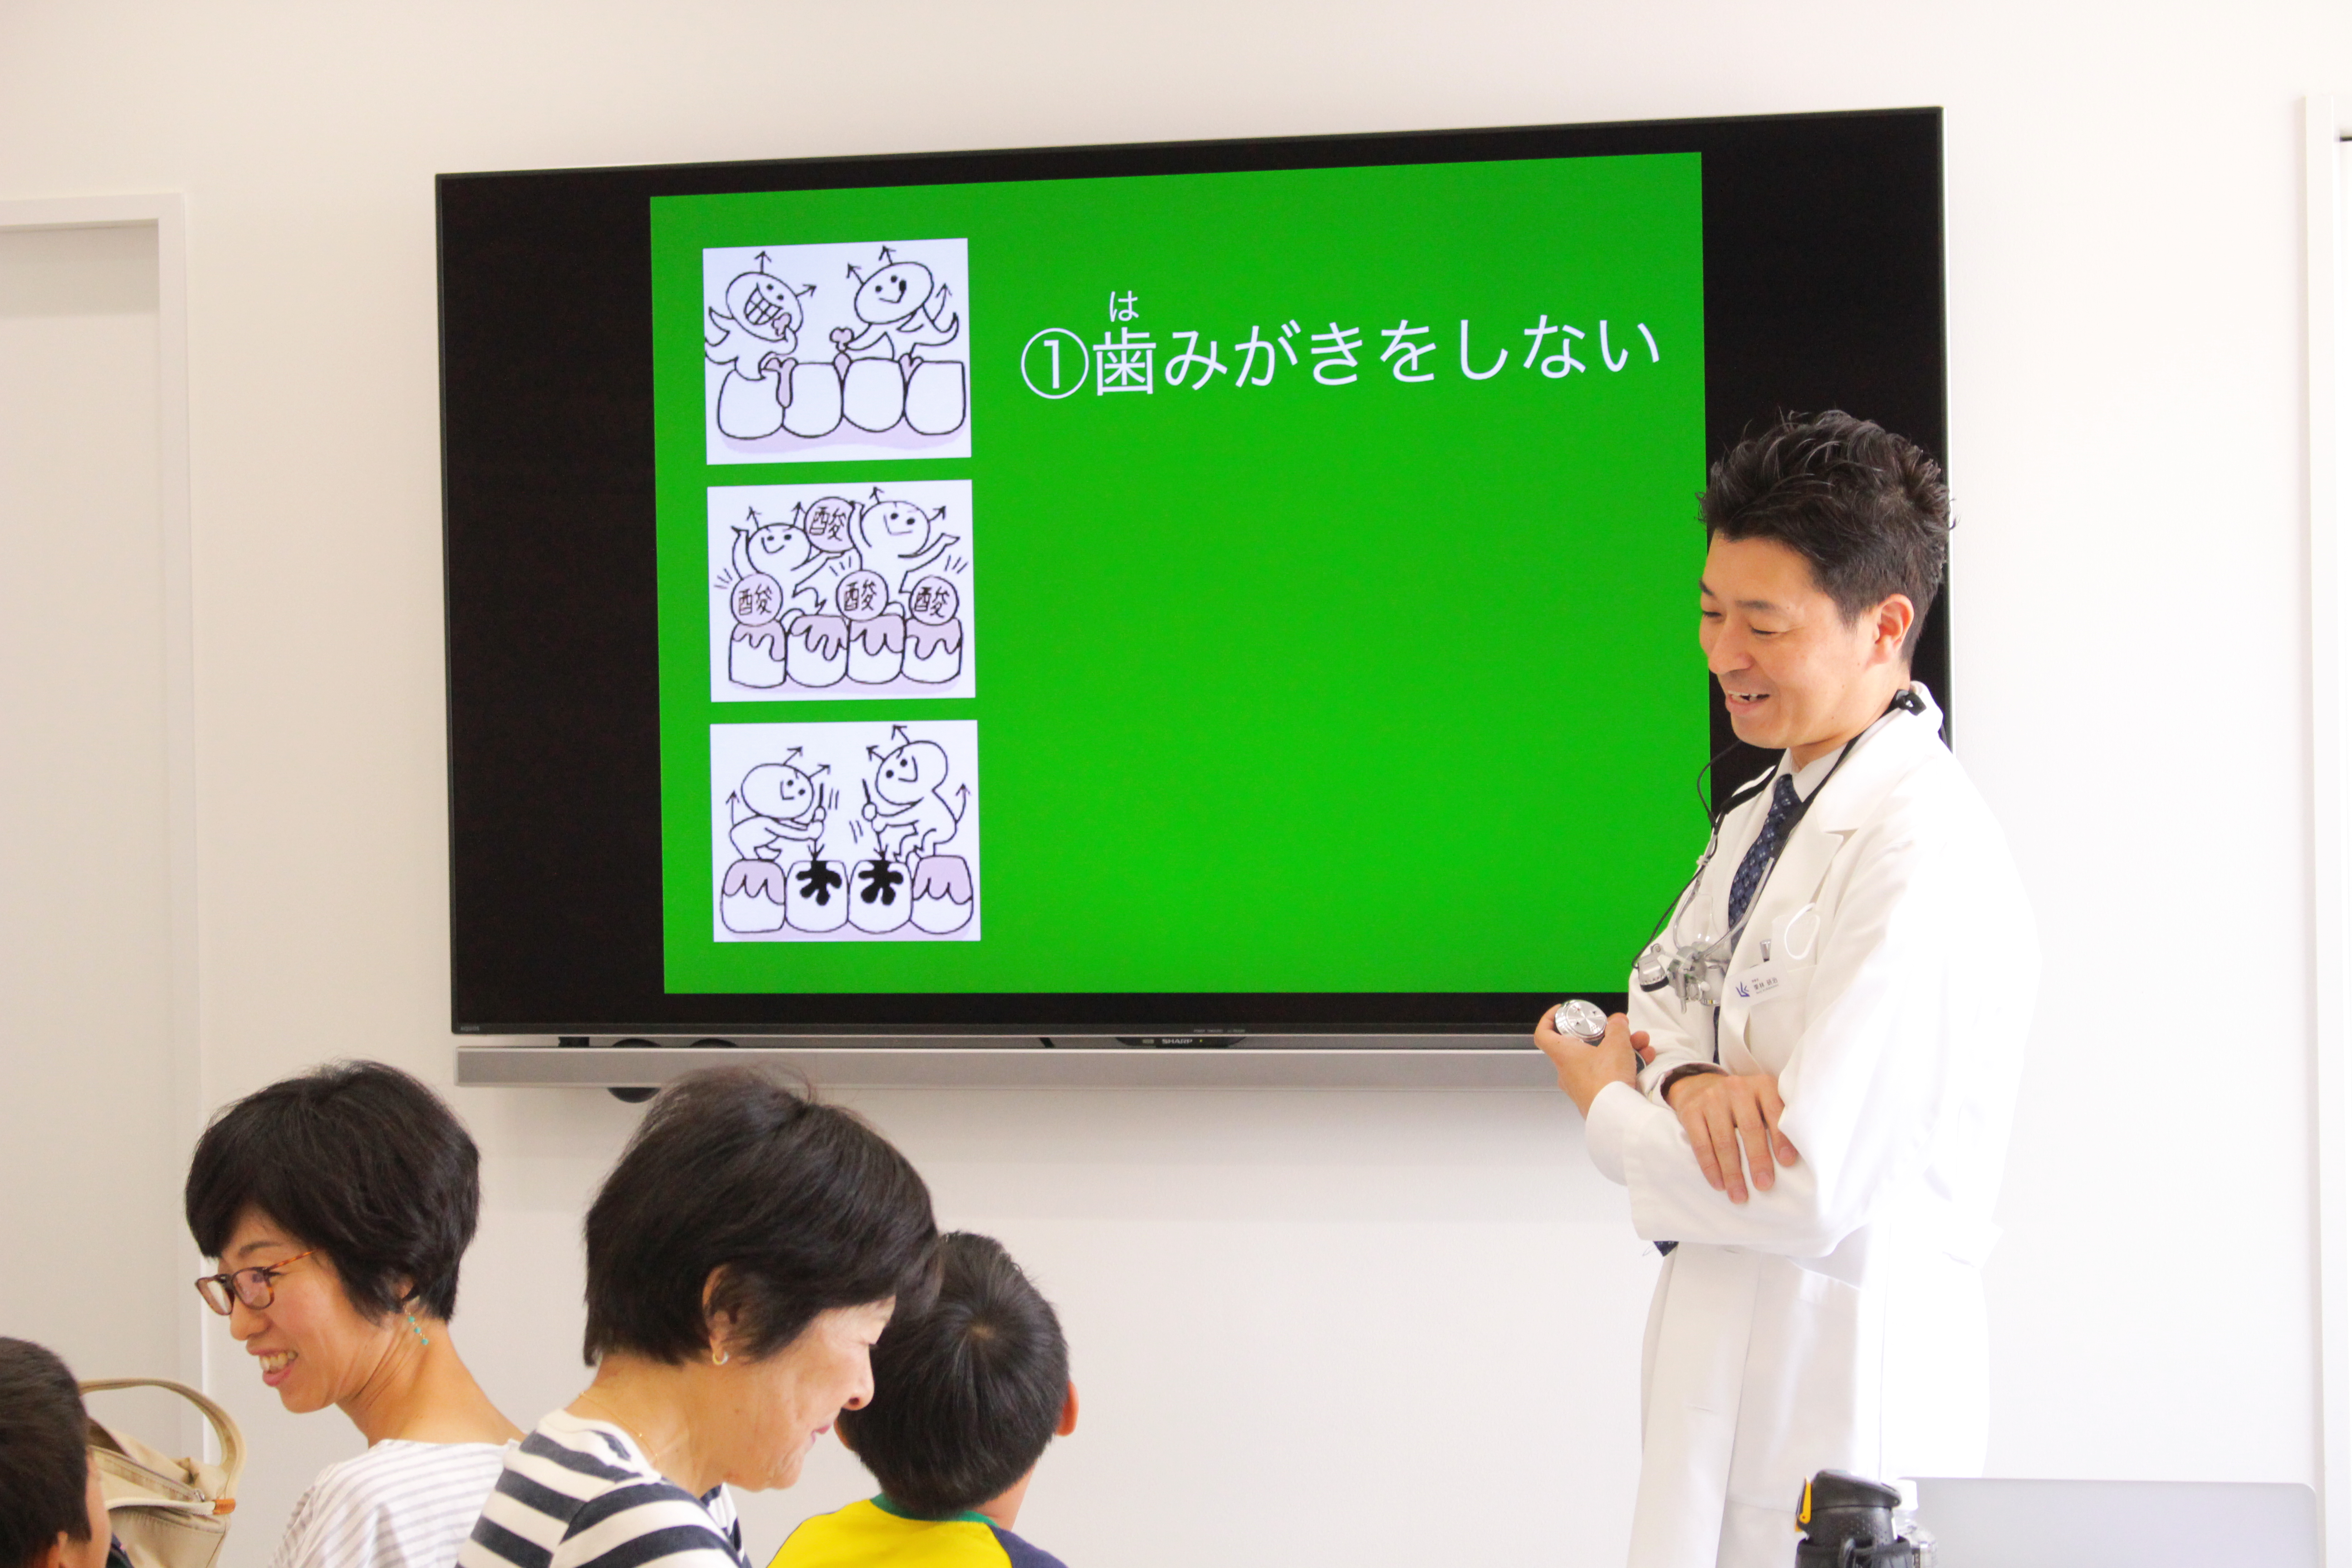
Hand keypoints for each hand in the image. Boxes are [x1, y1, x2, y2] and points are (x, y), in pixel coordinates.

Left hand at [1532, 1008, 1645, 1116]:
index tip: (1563, 1011)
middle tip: (1623, 1030)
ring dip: (1623, 1049)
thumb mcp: (1616, 1043)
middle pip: (1584, 1045)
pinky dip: (1626, 1066)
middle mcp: (1568, 1071)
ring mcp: (1582, 1085)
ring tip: (1642, 1044)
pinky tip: (1645, 1060)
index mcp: (1564, 1054)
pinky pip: (1610, 1075)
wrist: (1616, 1115)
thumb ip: (1617, 1028)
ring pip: (1601, 1059)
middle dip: (1608, 1035)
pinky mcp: (1597, 1096)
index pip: (1544, 1034)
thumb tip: (1617, 1021)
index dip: (1549, 1019)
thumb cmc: (1607, 1080)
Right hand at [1663, 1071, 1799, 1201]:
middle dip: (1758, 1160)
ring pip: (1724, 1141)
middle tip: (1764, 1185)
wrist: (1699, 1085)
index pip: (1774, 1111)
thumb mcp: (1762, 1100)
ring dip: (1732, 1172)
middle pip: (1750, 1128)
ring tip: (1739, 1195)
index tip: (1788, 1163)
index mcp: (1762, 1085)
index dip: (1781, 1138)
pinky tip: (1718, 1184)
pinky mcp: (1690, 1111)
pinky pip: (1701, 1144)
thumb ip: (1777, 1118)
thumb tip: (1794, 1160)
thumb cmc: (1742, 1102)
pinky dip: (1710, 1167)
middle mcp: (1737, 1088)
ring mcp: (1711, 1099)